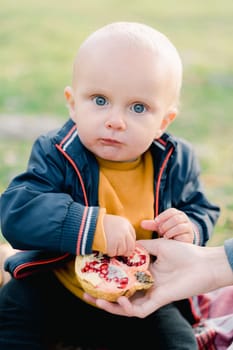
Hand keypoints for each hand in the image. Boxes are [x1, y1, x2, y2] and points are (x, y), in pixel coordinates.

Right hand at [84, 238, 232, 317]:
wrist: (201, 262)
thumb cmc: (182, 252)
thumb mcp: (157, 245)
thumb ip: (142, 246)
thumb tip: (126, 243)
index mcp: (145, 274)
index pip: (122, 281)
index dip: (107, 280)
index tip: (92, 274)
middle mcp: (145, 286)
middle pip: (121, 296)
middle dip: (103, 298)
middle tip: (87, 294)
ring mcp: (151, 295)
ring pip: (127, 308)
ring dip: (112, 307)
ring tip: (97, 301)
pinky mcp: (159, 301)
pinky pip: (140, 310)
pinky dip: (129, 308)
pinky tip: (121, 300)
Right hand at [103, 214, 135, 255]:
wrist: (91, 223)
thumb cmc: (101, 222)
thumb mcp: (115, 222)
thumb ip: (122, 229)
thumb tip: (127, 242)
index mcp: (126, 224)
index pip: (133, 237)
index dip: (129, 243)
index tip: (125, 246)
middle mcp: (125, 231)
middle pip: (131, 247)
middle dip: (126, 251)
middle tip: (119, 252)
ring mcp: (120, 238)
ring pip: (123, 251)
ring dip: (116, 251)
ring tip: (110, 246)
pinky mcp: (113, 245)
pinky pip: (114, 253)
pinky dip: (110, 252)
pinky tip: (106, 247)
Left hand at [142, 208, 193, 242]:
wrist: (181, 240)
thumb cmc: (170, 231)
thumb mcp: (161, 226)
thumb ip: (152, 225)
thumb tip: (141, 224)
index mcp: (177, 214)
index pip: (172, 211)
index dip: (163, 216)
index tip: (156, 222)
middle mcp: (184, 219)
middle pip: (176, 219)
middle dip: (166, 225)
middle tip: (160, 231)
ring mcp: (188, 228)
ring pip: (180, 227)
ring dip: (170, 231)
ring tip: (164, 236)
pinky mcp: (189, 237)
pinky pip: (183, 236)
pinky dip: (174, 237)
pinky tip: (170, 240)